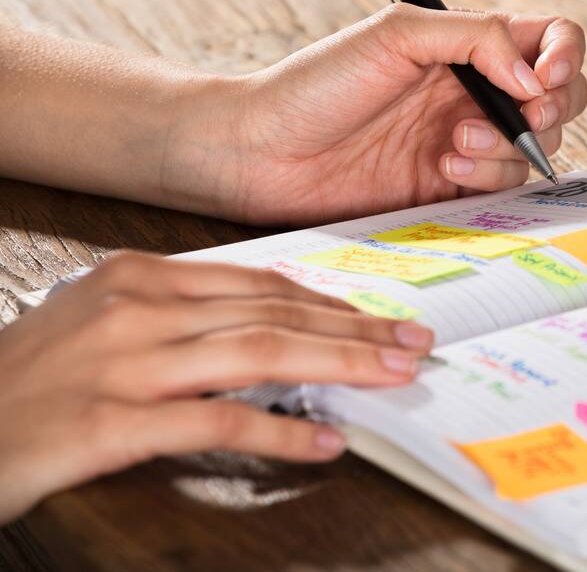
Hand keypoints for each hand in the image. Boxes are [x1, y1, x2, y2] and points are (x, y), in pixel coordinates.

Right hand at [0, 251, 433, 523]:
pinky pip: (218, 422)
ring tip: (393, 376)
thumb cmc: (30, 380)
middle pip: (272, 313)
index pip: (258, 284)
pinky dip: (282, 432)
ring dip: (340, 365)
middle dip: (355, 330)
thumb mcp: (100, 323)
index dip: (328, 302)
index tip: (378, 318)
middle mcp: (135, 310)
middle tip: (412, 343)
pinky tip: (324, 443)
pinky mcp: (111, 423)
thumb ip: (179, 317)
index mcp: (137, 279)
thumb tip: (269, 326)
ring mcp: (123, 364)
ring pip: (260, 353)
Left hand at [170, 5, 586, 225]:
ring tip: (455, 141)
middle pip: (562, 97)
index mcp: (468, 44)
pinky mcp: (454, 187)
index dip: (565, 56)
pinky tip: (443, 165)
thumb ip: (475, 38)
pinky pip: (505, 186)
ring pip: (537, 146)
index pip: (550, 39)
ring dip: (508, 144)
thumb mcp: (396, 34)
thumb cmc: (318, 84)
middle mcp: (476, 91)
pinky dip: (487, 175)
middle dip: (552, 108)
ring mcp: (469, 139)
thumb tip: (533, 78)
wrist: (266, 153)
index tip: (544, 79)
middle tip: (522, 114)